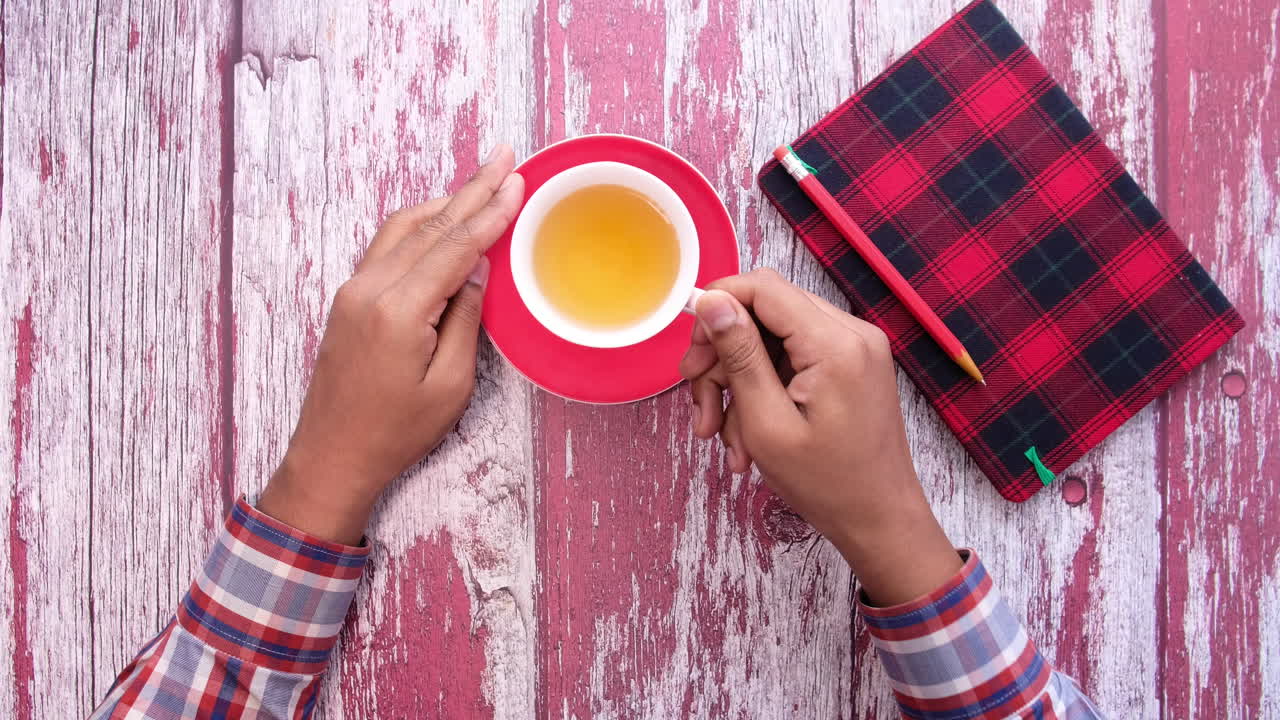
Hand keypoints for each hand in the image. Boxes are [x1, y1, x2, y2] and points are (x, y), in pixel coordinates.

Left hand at [257, 145, 524, 544]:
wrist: (331, 456)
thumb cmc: (394, 432)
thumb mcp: (449, 385)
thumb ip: (464, 321)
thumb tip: (475, 273)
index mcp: (398, 311)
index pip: (454, 247)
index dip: (491, 213)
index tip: (518, 182)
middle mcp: (369, 289)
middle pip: (430, 226)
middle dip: (472, 190)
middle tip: (504, 157)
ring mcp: (354, 291)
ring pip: (405, 228)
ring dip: (446, 203)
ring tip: (482, 182)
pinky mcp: (349, 299)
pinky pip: (389, 246)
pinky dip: (421, 225)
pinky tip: (443, 219)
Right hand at [680, 269, 960, 604]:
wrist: (879, 520)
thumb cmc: (828, 484)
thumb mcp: (766, 422)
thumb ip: (740, 354)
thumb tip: (712, 301)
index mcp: (834, 344)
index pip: (762, 288)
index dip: (717, 305)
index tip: (691, 347)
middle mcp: (851, 333)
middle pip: (764, 311)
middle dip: (722, 355)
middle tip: (698, 400)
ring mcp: (854, 348)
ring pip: (772, 338)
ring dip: (737, 381)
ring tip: (721, 434)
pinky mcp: (850, 365)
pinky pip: (792, 358)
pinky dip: (763, 389)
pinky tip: (747, 435)